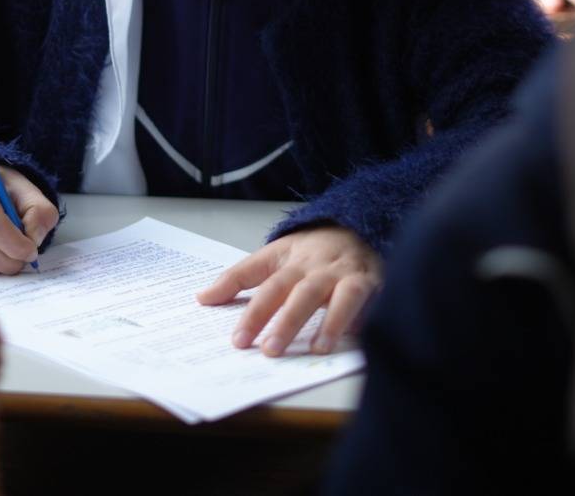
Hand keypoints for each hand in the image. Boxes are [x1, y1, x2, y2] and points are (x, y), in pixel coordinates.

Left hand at [195, 226, 380, 356]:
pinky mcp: (372, 281)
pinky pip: (367, 298)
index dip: (252, 313)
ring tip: (316, 349)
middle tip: (269, 351)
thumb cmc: (311, 249)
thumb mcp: (273, 255)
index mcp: (289, 260)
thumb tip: (202, 298)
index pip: (265, 284)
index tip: (238, 341)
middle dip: (284, 322)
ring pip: (338, 296)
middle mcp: (316, 266)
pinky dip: (361, 316)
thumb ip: (239, 277)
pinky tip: (353, 335)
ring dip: (328, 322)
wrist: (357, 225)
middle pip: (299, 292)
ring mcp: (346, 273)